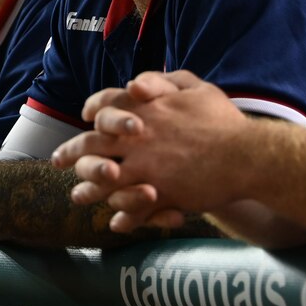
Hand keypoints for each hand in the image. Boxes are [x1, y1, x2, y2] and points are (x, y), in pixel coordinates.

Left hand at [54, 70, 252, 232]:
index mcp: (143, 110)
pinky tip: (116, 223)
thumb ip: (163, 81)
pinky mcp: (160, 194)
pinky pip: (133, 209)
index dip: (91, 110)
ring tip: (78, 197)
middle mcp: (137, 138)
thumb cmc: (223, 120)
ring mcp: (145, 168)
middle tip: (58, 161)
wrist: (248, 156)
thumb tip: (135, 85)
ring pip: (105, 181)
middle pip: (93, 145)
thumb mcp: (196, 87)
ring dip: (88, 190)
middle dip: (72, 153)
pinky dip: (124, 217)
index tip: (83, 117)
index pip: (104, 106)